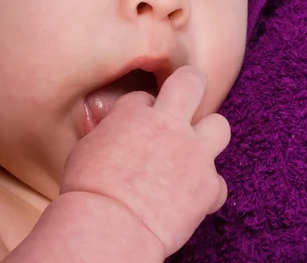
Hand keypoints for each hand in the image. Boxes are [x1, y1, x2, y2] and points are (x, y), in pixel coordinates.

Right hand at [60, 66, 230, 257]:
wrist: (109, 224)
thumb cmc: (87, 188)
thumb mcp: (87, 146)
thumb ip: (109, 131)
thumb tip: (114, 131)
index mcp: (134, 112)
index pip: (143, 96)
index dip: (140, 111)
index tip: (135, 127)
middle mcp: (168, 124)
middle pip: (191, 82)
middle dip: (189, 84)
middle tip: (184, 98)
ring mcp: (193, 153)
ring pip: (219, 125)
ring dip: (208, 136)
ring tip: (194, 150)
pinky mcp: (208, 185)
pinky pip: (218, 182)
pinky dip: (206, 189)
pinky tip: (192, 198)